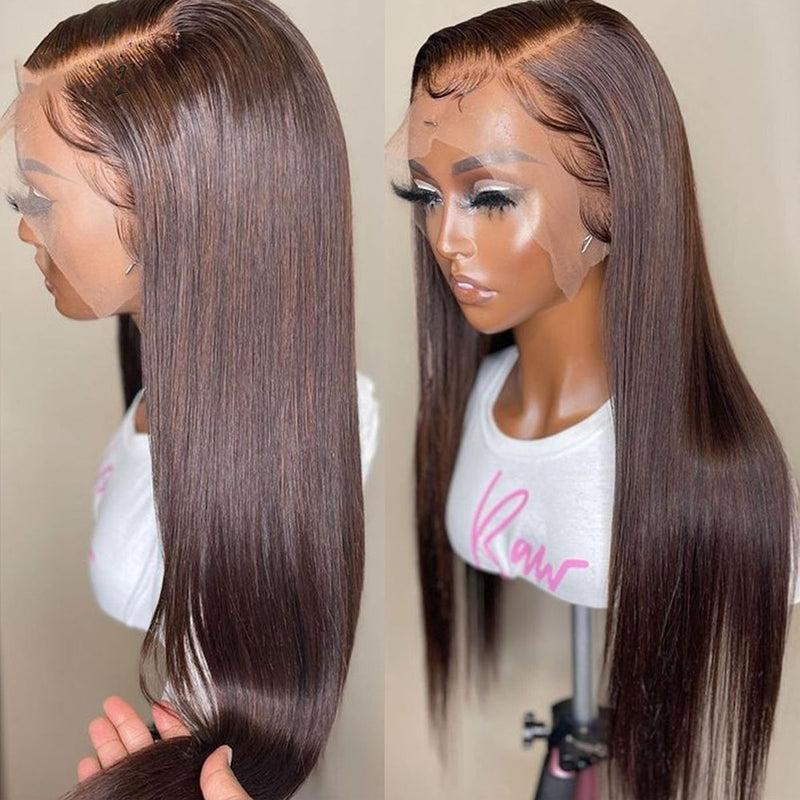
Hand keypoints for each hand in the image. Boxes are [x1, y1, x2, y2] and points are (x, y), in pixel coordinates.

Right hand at [78, 696, 250, 798]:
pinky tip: (89, 765)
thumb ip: (226, 783)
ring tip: (97, 725)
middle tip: (113, 704)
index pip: (182, 750)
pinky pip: (108, 796)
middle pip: (146, 755)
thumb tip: (223, 752)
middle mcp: (172, 793)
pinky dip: (96, 780)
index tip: (156, 704)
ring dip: (108, 748)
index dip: (169, 724)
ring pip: (124, 772)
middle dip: (127, 727)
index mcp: (200, 789)